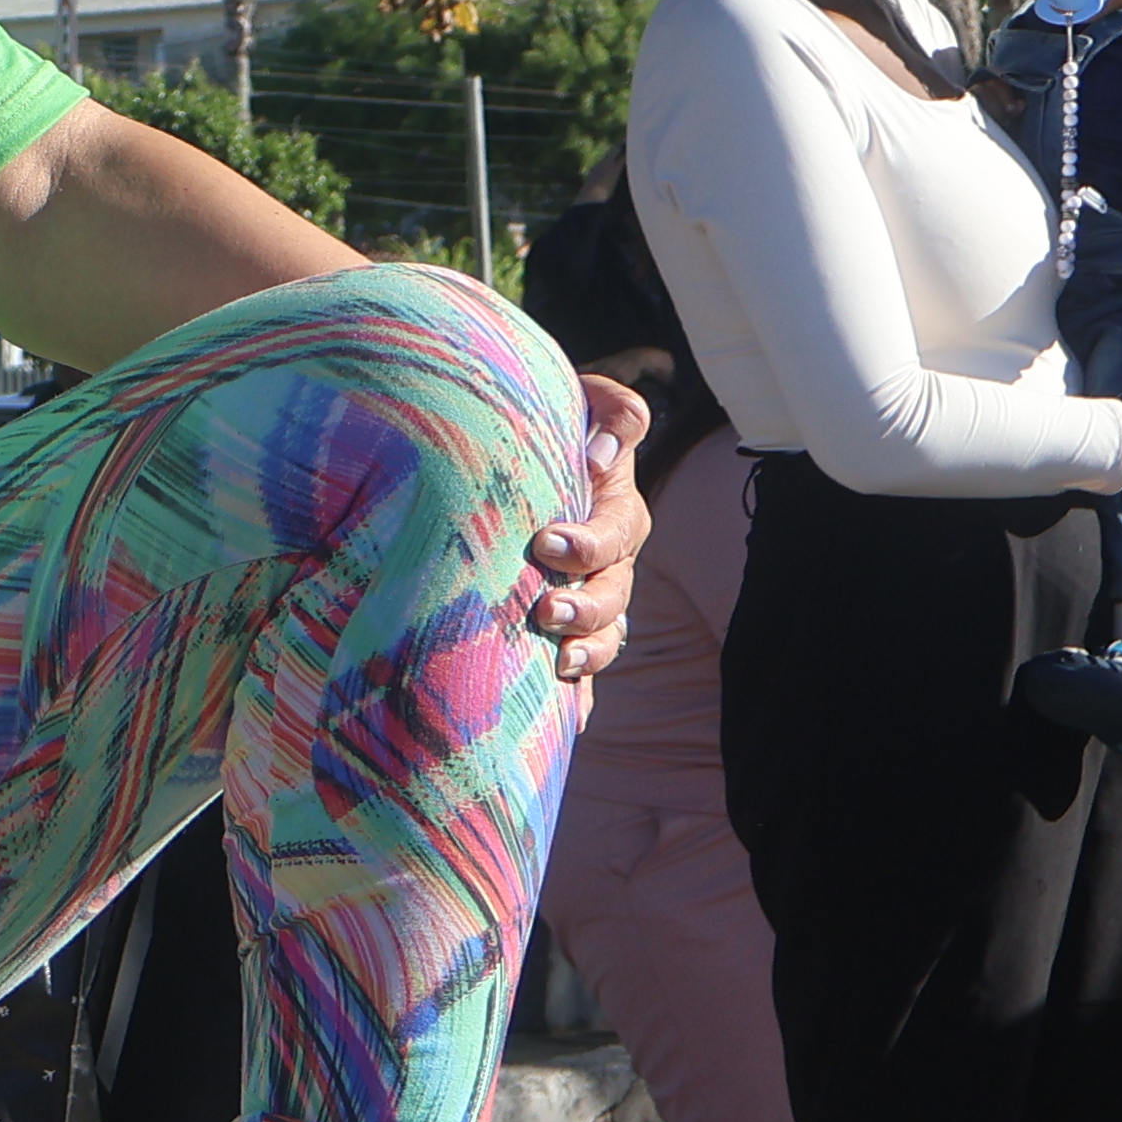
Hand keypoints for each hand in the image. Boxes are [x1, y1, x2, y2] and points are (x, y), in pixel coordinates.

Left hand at [521, 375, 650, 685]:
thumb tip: (607, 447)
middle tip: (547, 611)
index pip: (615, 532)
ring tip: (560, 663)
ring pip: (607, 637)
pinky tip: (567, 720)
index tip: (547, 542)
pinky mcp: (566, 629)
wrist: (506, 460)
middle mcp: (609, 561)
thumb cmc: (539, 428)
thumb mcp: (573, 401)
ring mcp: (589, 599)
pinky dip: (578, 696)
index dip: (590, 541)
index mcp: (612, 510)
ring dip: (588, 654)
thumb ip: (608, 407)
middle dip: (586, 607)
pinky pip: (582, 672)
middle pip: (614, 594)